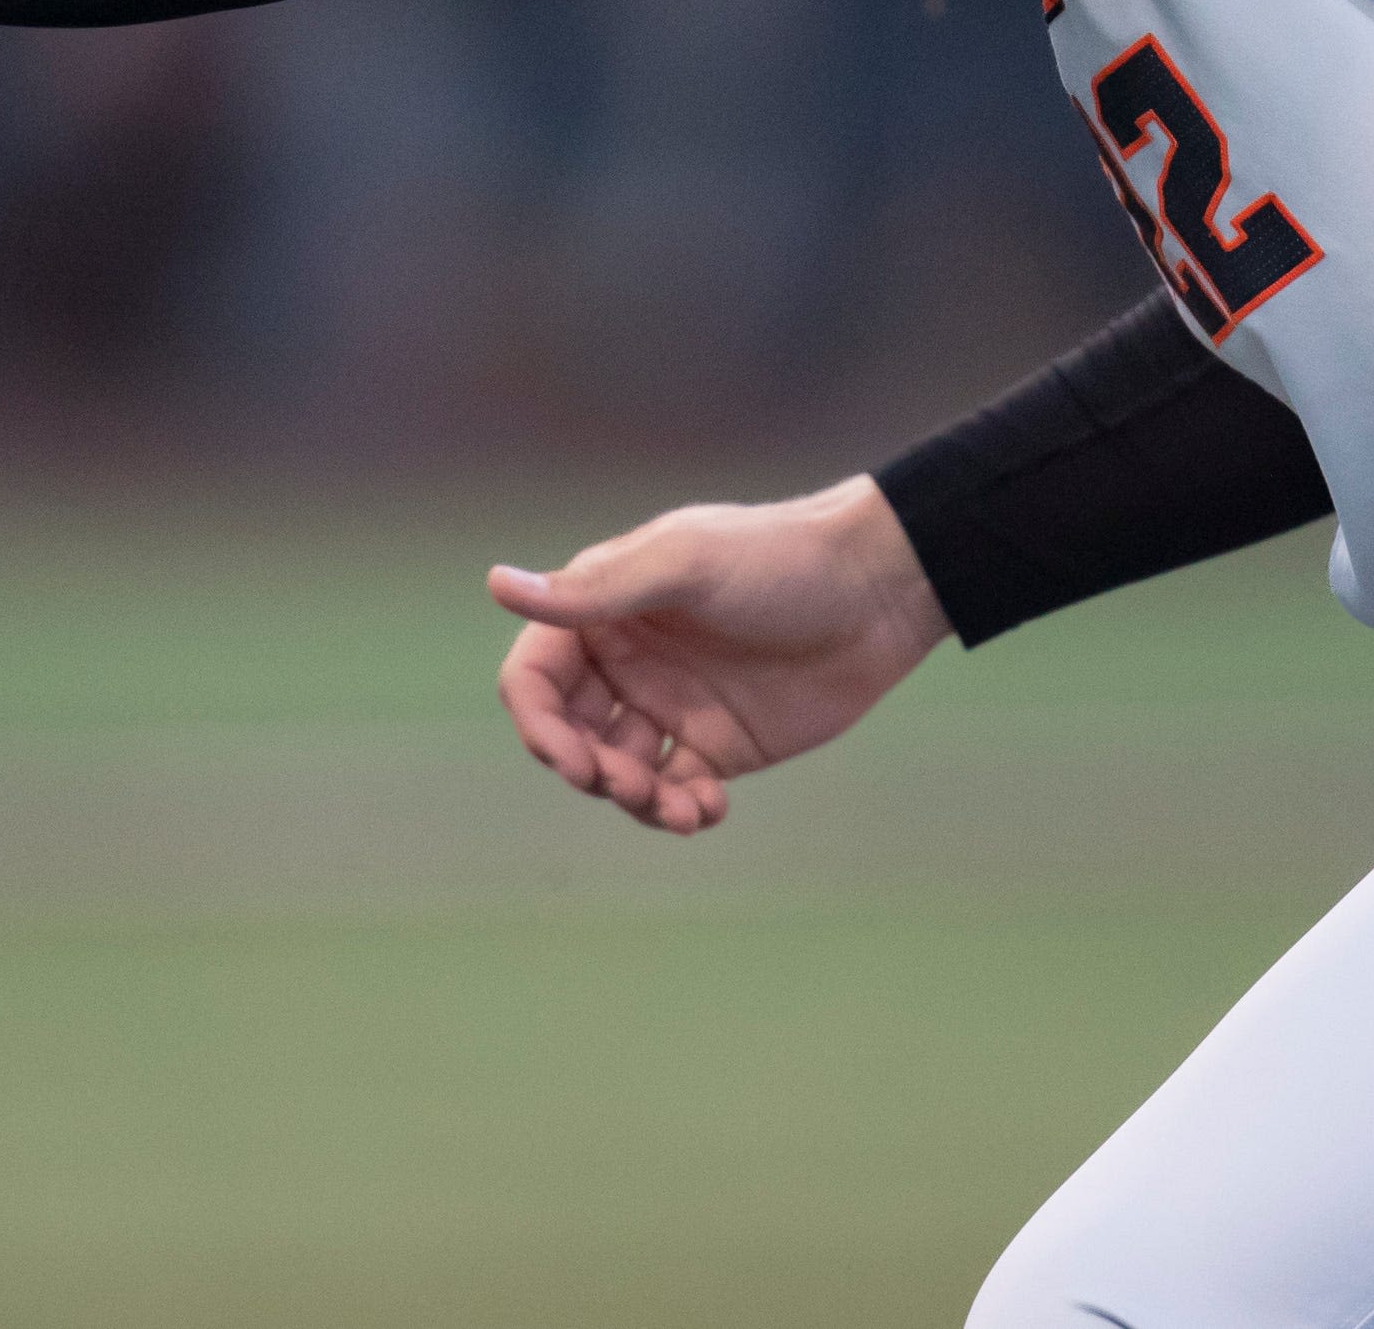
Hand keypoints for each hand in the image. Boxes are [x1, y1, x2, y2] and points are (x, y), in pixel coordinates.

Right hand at [488, 476, 948, 835]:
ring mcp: (671, 706)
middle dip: (587, 771)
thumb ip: (595, 590)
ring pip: (618, 772)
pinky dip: (680, 811)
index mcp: (604, 610)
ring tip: (682, 811)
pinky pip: (675, 792)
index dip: (538, 723)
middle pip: (568, 734)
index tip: (574, 760)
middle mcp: (626, 661)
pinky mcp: (718, 746)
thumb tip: (496, 583)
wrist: (878, 591)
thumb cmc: (778, 560)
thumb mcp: (684, 567)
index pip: (535, 676)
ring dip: (634, 800)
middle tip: (632, 785)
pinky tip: (709, 811)